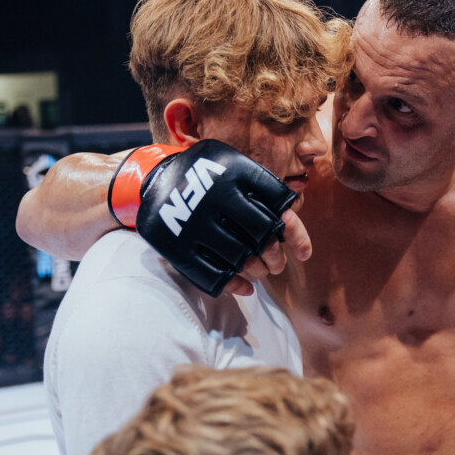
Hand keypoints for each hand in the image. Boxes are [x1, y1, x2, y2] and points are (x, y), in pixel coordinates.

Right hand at [114, 140, 298, 296]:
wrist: (150, 179)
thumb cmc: (206, 175)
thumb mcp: (233, 165)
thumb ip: (262, 187)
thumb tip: (290, 220)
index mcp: (235, 172)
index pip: (279, 208)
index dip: (296, 235)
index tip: (304, 254)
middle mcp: (216, 195)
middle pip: (262, 237)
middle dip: (276, 257)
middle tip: (277, 265)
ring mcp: (195, 222)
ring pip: (241, 258)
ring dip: (257, 271)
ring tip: (261, 272)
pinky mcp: (177, 246)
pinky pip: (213, 274)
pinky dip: (235, 285)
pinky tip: (246, 288)